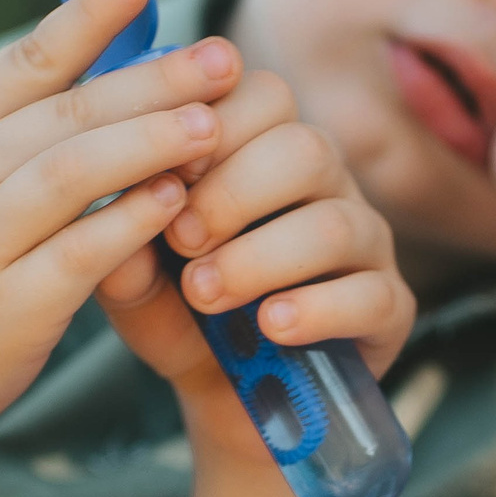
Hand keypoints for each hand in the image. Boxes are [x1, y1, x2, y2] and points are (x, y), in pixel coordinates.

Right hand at [0, 0, 246, 447]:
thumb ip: (16, 129)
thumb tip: (111, 59)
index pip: (25, 60)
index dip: (86, 14)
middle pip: (65, 111)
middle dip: (152, 80)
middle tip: (222, 60)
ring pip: (75, 172)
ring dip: (150, 141)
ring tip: (212, 123)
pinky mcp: (8, 308)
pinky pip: (83, 252)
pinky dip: (132, 220)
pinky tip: (175, 199)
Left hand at [98, 68, 415, 452]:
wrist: (222, 401)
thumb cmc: (181, 319)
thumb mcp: (136, 282)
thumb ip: (120, 245)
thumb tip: (107, 208)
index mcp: (265, 151)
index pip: (260, 95)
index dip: (212, 125)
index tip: (164, 172)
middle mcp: (325, 186)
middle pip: (303, 147)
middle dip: (233, 192)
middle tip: (180, 240)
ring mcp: (365, 243)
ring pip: (335, 222)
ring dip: (260, 257)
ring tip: (205, 294)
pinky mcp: (388, 307)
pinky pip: (370, 295)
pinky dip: (316, 310)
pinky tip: (271, 326)